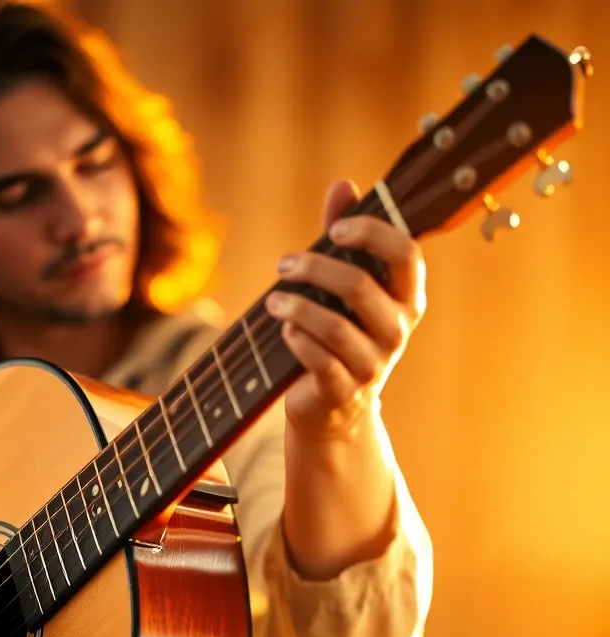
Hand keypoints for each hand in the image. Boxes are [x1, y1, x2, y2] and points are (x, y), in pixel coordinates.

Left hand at [268, 178, 426, 437]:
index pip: (405, 254)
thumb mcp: (342, 287)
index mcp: (406, 298)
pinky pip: (320, 360)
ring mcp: (374, 365)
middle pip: (360, 286)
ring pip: (335, 327)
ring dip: (297, 307)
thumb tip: (343, 184)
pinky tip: (284, 331)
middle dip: (315, 269)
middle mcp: (397, 331)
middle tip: (284, 266)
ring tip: (273, 302)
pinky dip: (298, 341)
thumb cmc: (337, 335)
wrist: (332, 408)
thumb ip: (344, 238)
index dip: (372, 234)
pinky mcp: (344, 391)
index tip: (336, 228)